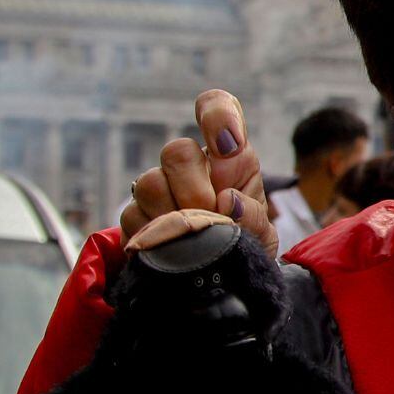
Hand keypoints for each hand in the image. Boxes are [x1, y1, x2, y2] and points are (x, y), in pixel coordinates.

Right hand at [123, 90, 276, 257]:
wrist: (217, 284)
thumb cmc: (243, 246)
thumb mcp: (261, 236)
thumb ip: (254, 217)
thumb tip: (228, 201)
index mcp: (229, 159)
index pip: (217, 108)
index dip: (217, 114)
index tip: (227, 144)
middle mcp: (190, 166)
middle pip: (176, 151)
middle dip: (193, 191)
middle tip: (210, 219)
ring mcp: (158, 188)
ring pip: (149, 183)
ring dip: (173, 217)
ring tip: (193, 240)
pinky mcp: (134, 216)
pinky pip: (132, 217)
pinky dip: (154, 237)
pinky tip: (172, 250)